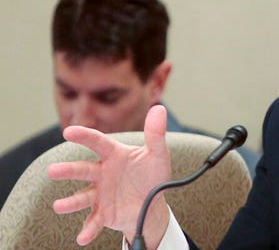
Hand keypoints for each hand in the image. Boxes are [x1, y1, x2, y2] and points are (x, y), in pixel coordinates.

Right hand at [47, 105, 171, 247]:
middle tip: (52, 171)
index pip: (98, 143)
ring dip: (70, 203)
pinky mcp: (104, 213)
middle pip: (83, 170)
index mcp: (113, 155)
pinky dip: (88, 230)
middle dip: (68, 171)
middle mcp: (102, 173)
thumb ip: (156, 134)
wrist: (152, 204)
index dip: (84, 137)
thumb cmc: (152, 175)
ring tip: (58, 207)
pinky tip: (82, 238)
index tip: (69, 131)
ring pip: (83, 197)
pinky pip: (94, 221)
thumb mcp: (157, 155)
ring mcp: (101, 194)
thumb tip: (159, 108)